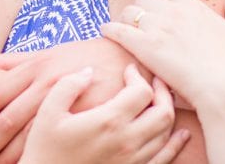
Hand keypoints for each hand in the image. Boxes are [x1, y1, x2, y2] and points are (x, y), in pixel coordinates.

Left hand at [0, 38, 143, 163]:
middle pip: (6, 121)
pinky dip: (40, 155)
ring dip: (7, 158)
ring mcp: (69, 99)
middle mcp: (47, 82)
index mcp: (33, 67)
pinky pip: (59, 140)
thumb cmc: (85, 54)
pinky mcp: (88, 113)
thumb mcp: (48, 52)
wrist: (132, 55)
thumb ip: (9, 60)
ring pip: (29, 136)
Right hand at [20, 64, 188, 163]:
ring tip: (161, 100)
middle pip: (163, 112)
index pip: (142, 91)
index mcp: (109, 122)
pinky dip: (175, 144)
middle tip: (152, 80)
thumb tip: (89, 71)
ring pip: (166, 133)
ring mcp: (133, 161)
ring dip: (167, 113)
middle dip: (162, 91)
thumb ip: (69, 86)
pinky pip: (165, 158)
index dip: (138, 76)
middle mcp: (127, 142)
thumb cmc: (44, 150)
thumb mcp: (48, 112)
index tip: (128, 70)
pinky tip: (180, 134)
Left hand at [101, 0, 224, 108]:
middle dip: (142, 10)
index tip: (162, 15)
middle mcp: (174, 11)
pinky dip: (110, 29)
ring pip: (129, 11)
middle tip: (139, 25)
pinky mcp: (144, 46)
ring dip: (125, 19)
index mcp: (194, 6)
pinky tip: (106, 32)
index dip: (164, 3)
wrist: (224, 86)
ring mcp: (158, 27)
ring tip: (123, 30)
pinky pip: (119, 29)